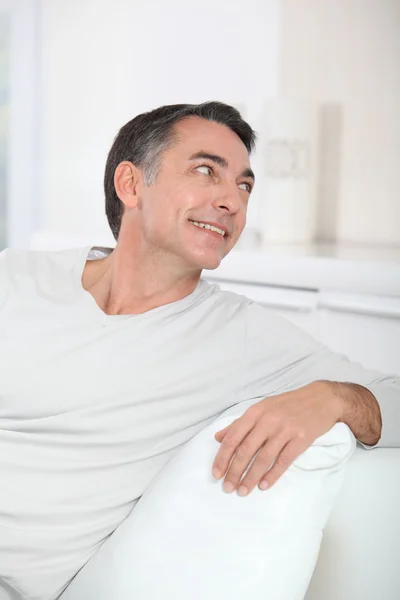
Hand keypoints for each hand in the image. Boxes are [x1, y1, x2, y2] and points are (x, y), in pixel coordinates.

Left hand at [212, 380, 342, 495]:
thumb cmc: (288, 405)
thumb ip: (239, 424)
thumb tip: (218, 438)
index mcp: (255, 412)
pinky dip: (272, 475)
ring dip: (251, 477)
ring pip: (263, 458)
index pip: (233, 437)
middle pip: (246, 450)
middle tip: (228, 487)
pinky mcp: (301, 439)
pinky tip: (263, 485)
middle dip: (234, 471)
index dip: (223, 457)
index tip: (216, 473)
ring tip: (243, 491)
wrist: (321, 399)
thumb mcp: (262, 408)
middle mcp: (268, 420)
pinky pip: (284, 460)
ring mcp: (285, 429)